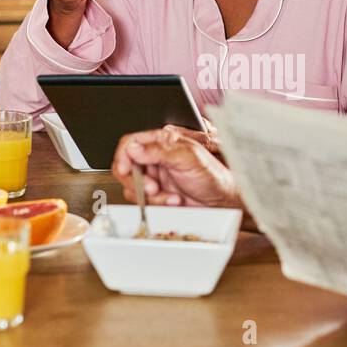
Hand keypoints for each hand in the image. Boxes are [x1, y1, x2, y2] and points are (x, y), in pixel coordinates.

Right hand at [112, 127, 240, 207]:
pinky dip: (156, 204)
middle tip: (153, 188)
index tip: (125, 169)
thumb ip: (160, 151)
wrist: (222, 201)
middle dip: (139, 181)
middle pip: (126, 166)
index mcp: (162, 142)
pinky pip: (142, 200)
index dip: (123, 156)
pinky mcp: (156, 194)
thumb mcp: (188, 158)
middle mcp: (155, 158)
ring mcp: (155, 177)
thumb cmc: (213, 175)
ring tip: (171, 196)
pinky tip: (173, 201)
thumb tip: (134, 148)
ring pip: (133, 187)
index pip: (130, 143)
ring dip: (150, 195)